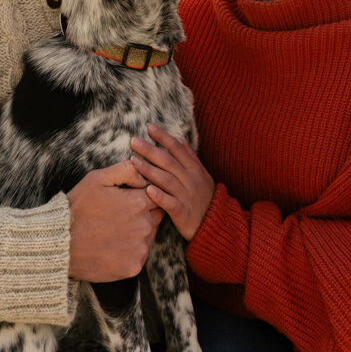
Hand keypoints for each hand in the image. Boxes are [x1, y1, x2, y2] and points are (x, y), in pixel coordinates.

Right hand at [67, 161, 162, 281]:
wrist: (59, 243)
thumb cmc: (77, 208)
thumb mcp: (97, 179)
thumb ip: (126, 170)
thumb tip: (145, 174)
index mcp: (138, 203)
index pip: (157, 197)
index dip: (143, 197)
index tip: (127, 201)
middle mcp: (144, 226)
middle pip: (156, 217)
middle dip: (143, 214)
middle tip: (119, 216)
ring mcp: (140, 249)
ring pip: (149, 237)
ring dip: (138, 233)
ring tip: (113, 232)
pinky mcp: (134, 267)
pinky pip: (140, 256)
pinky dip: (130, 252)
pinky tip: (112, 247)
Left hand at [130, 123, 214, 241]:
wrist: (217, 225)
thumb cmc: (204, 197)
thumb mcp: (202, 175)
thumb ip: (190, 157)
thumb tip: (181, 138)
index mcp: (194, 169)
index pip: (177, 148)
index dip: (163, 137)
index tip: (149, 127)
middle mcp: (191, 180)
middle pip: (169, 162)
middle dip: (150, 150)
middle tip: (134, 141)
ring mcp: (187, 196)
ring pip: (167, 180)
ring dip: (150, 170)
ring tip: (133, 161)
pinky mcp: (183, 213)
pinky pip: (170, 203)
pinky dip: (159, 196)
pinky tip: (147, 190)